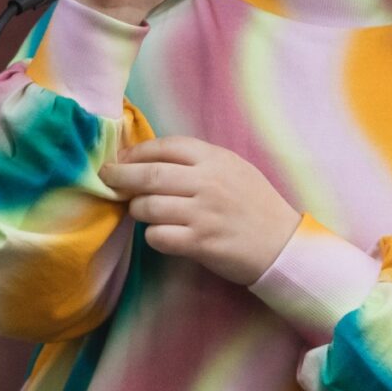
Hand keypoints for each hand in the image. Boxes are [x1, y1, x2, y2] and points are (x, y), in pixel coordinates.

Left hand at [97, 135, 300, 285]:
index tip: (122, 158)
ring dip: (136, 209)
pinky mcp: (201, 243)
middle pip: (149, 174)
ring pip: (148, 206)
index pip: (166, 146)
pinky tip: (160, 234)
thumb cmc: (256, 205)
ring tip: (139, 211)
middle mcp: (208, 183)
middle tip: (107, 179)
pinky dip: (152, 235)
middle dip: (120, 176)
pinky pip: (158, 236)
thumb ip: (199, 161)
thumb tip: (151, 157)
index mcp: (216, 159)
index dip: (137, 151)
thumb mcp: (234, 169)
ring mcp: (204, 214)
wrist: (284, 244)